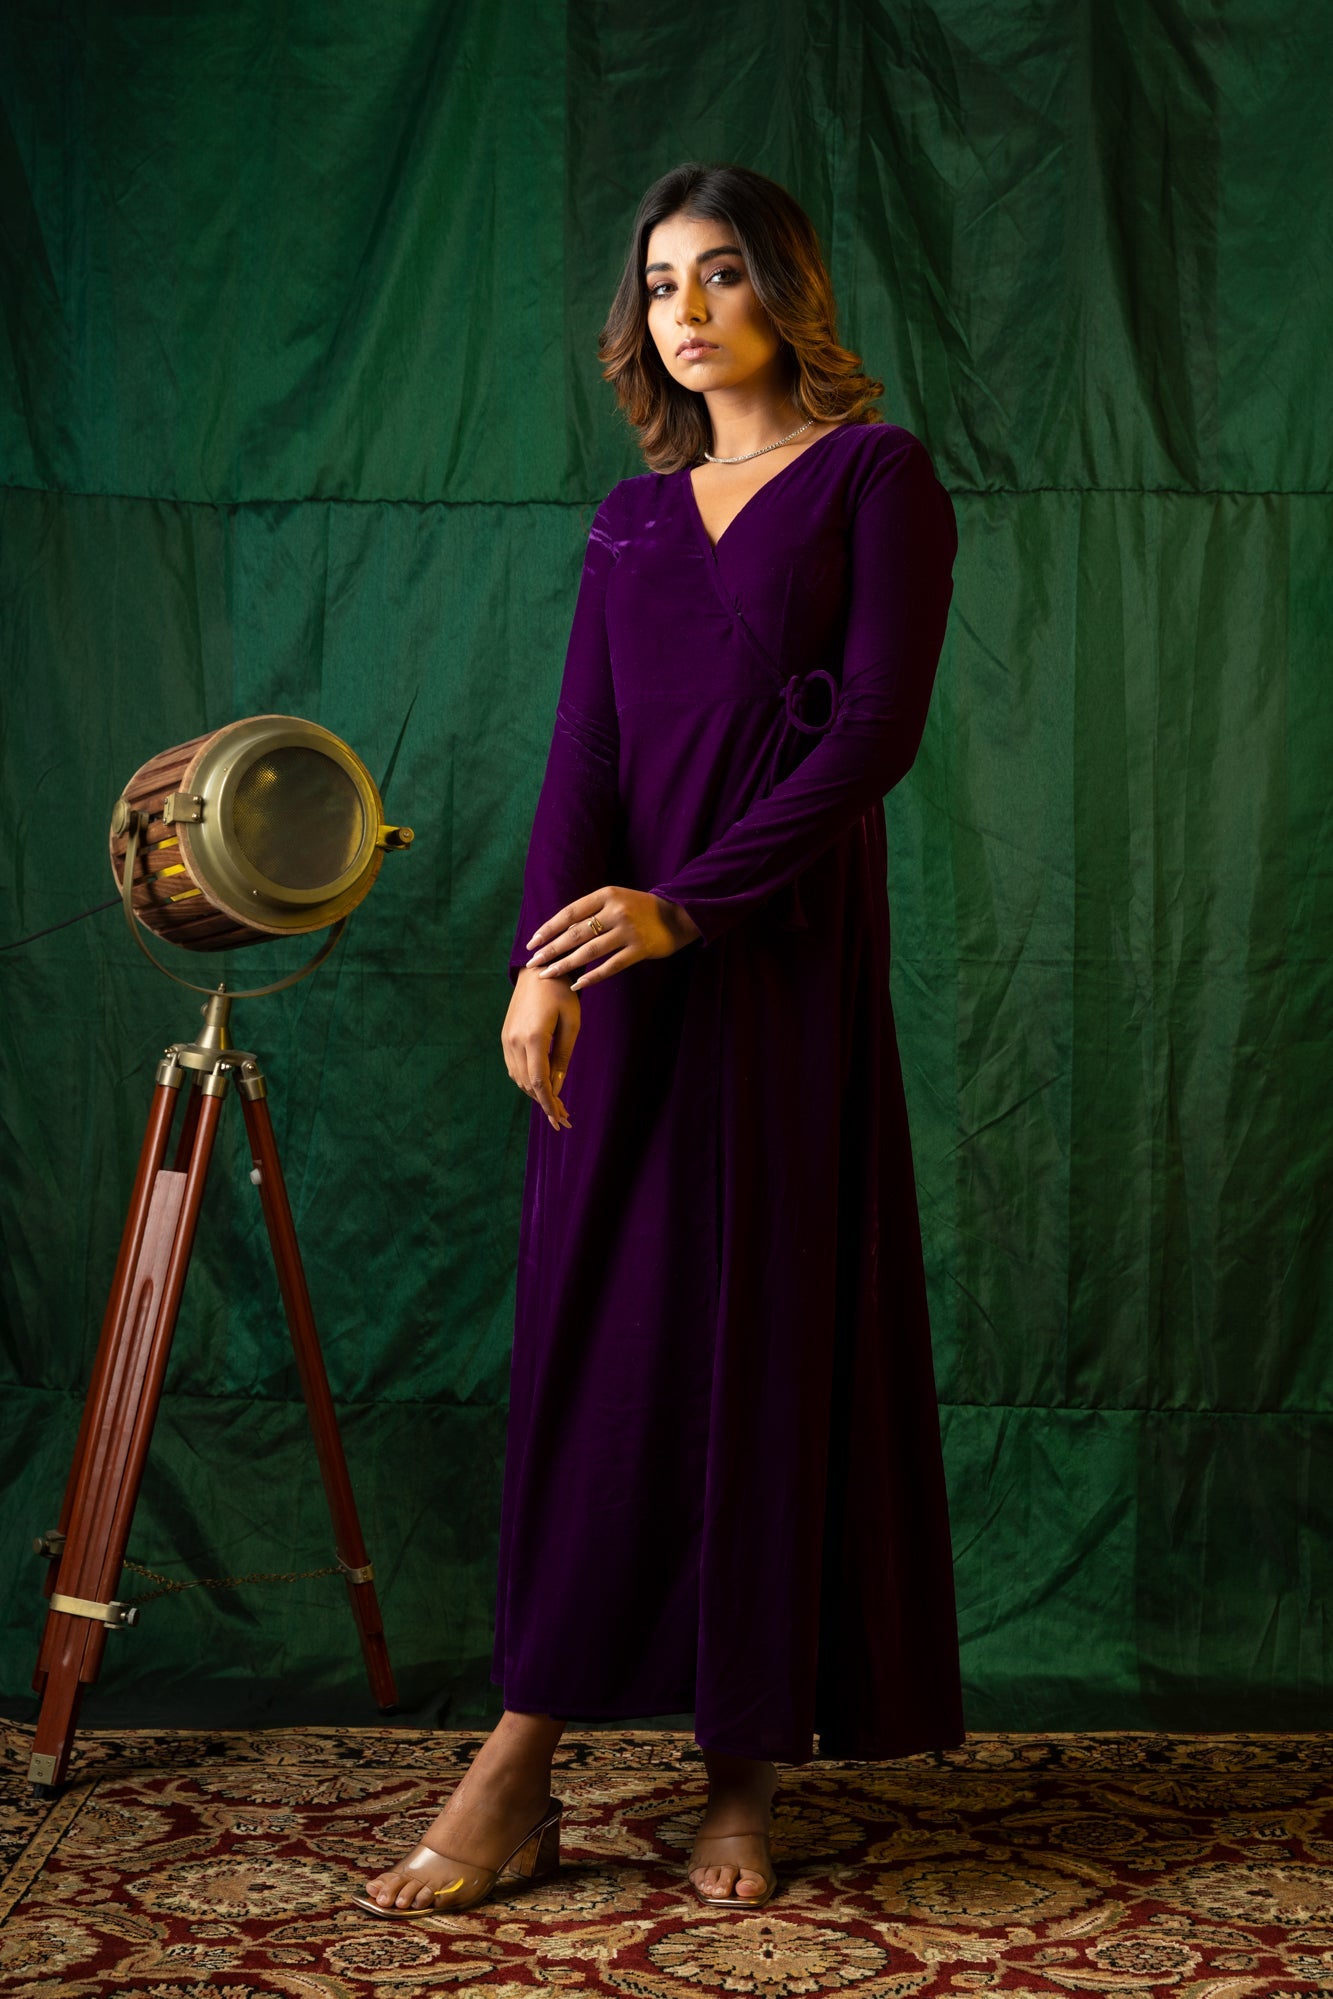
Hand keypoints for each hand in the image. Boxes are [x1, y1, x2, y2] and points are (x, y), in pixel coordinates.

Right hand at [501, 970, 579, 1130]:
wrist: (536, 970)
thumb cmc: (560, 993)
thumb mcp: (571, 1024)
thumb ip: (563, 1057)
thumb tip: (557, 1087)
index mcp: (534, 1038)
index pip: (538, 1082)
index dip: (549, 1104)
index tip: (560, 1121)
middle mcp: (515, 1041)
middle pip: (527, 1084)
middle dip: (545, 1103)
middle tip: (565, 1116)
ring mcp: (506, 1040)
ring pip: (518, 1078)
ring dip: (535, 1093)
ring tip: (556, 1104)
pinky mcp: (505, 1037)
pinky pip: (513, 1067)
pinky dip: (527, 1080)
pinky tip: (541, 1085)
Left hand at [522, 887, 701, 990]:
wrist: (679, 914)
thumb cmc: (640, 909)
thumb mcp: (616, 900)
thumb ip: (592, 911)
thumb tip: (558, 930)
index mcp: (606, 895)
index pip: (569, 913)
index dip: (549, 929)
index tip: (533, 943)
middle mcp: (616, 912)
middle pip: (576, 933)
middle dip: (551, 950)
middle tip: (533, 963)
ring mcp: (628, 931)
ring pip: (589, 951)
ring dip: (565, 965)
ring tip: (548, 975)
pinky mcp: (640, 950)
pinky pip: (610, 967)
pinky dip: (592, 977)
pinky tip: (577, 985)